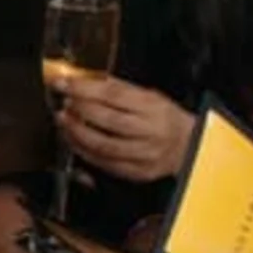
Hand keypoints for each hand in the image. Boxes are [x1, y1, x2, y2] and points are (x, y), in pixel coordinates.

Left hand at [51, 74, 197, 181]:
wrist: (189, 146)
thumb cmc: (165, 118)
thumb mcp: (148, 95)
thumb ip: (118, 89)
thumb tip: (84, 80)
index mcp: (152, 107)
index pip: (113, 95)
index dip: (84, 89)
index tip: (63, 84)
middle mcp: (150, 131)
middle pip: (107, 120)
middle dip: (79, 111)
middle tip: (63, 104)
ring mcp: (144, 154)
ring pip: (103, 146)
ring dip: (77, 134)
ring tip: (64, 122)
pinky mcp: (137, 172)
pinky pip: (105, 164)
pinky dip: (84, 152)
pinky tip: (74, 142)